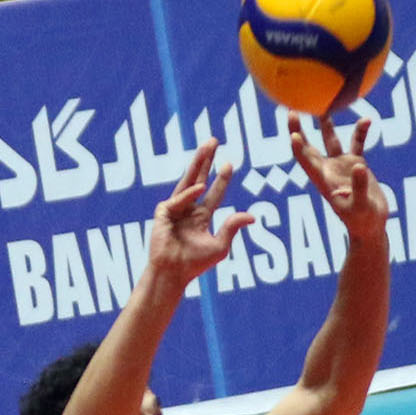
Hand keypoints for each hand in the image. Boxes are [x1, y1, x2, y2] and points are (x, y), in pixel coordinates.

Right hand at [146, 139, 254, 281]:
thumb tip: (252, 216)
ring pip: (188, 180)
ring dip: (198, 162)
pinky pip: (179, 198)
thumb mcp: (219, 246)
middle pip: (199, 178)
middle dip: (207, 160)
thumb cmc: (195, 264)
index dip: (222, 179)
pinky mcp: (163, 212)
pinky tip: (200, 188)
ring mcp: (175, 209)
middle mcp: (189, 210)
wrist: (173, 273)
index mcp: (201, 218)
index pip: (214, 193)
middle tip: (214, 141)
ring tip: (207, 146)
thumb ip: (232, 228)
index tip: (230, 164)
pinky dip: (190, 194)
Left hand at [290, 116, 386, 241]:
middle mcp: (328, 170)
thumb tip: (358, 167)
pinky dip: (360, 132)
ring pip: (330, 140)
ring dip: (326, 123)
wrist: (371, 226)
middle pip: (309, 146)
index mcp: (324, 181)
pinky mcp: (356, 164)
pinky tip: (367, 120)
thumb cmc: (363, 221)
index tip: (293, 134)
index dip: (299, 148)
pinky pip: (356, 143)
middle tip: (291, 110)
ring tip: (324, 104)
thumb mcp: (361, 206)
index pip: (306, 161)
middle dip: (298, 129)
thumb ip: (358, 187)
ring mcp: (341, 166)